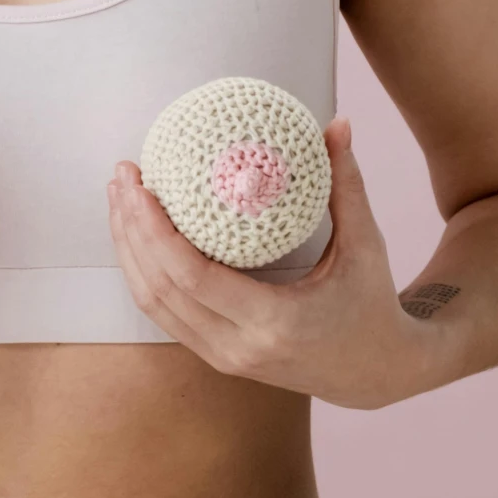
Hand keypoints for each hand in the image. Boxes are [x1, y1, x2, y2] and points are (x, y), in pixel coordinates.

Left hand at [107, 116, 436, 409]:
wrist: (378, 374)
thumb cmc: (372, 305)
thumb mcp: (366, 246)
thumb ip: (346, 184)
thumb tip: (337, 123)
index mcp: (272, 322)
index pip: (192, 277)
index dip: (155, 231)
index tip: (140, 184)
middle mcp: (238, 348)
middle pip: (160, 289)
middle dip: (130, 230)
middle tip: (123, 177)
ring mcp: (224, 359)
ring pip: (154, 306)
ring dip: (128, 251)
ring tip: (119, 198)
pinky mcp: (217, 358)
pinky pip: (166, 314)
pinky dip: (144, 273)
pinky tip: (137, 234)